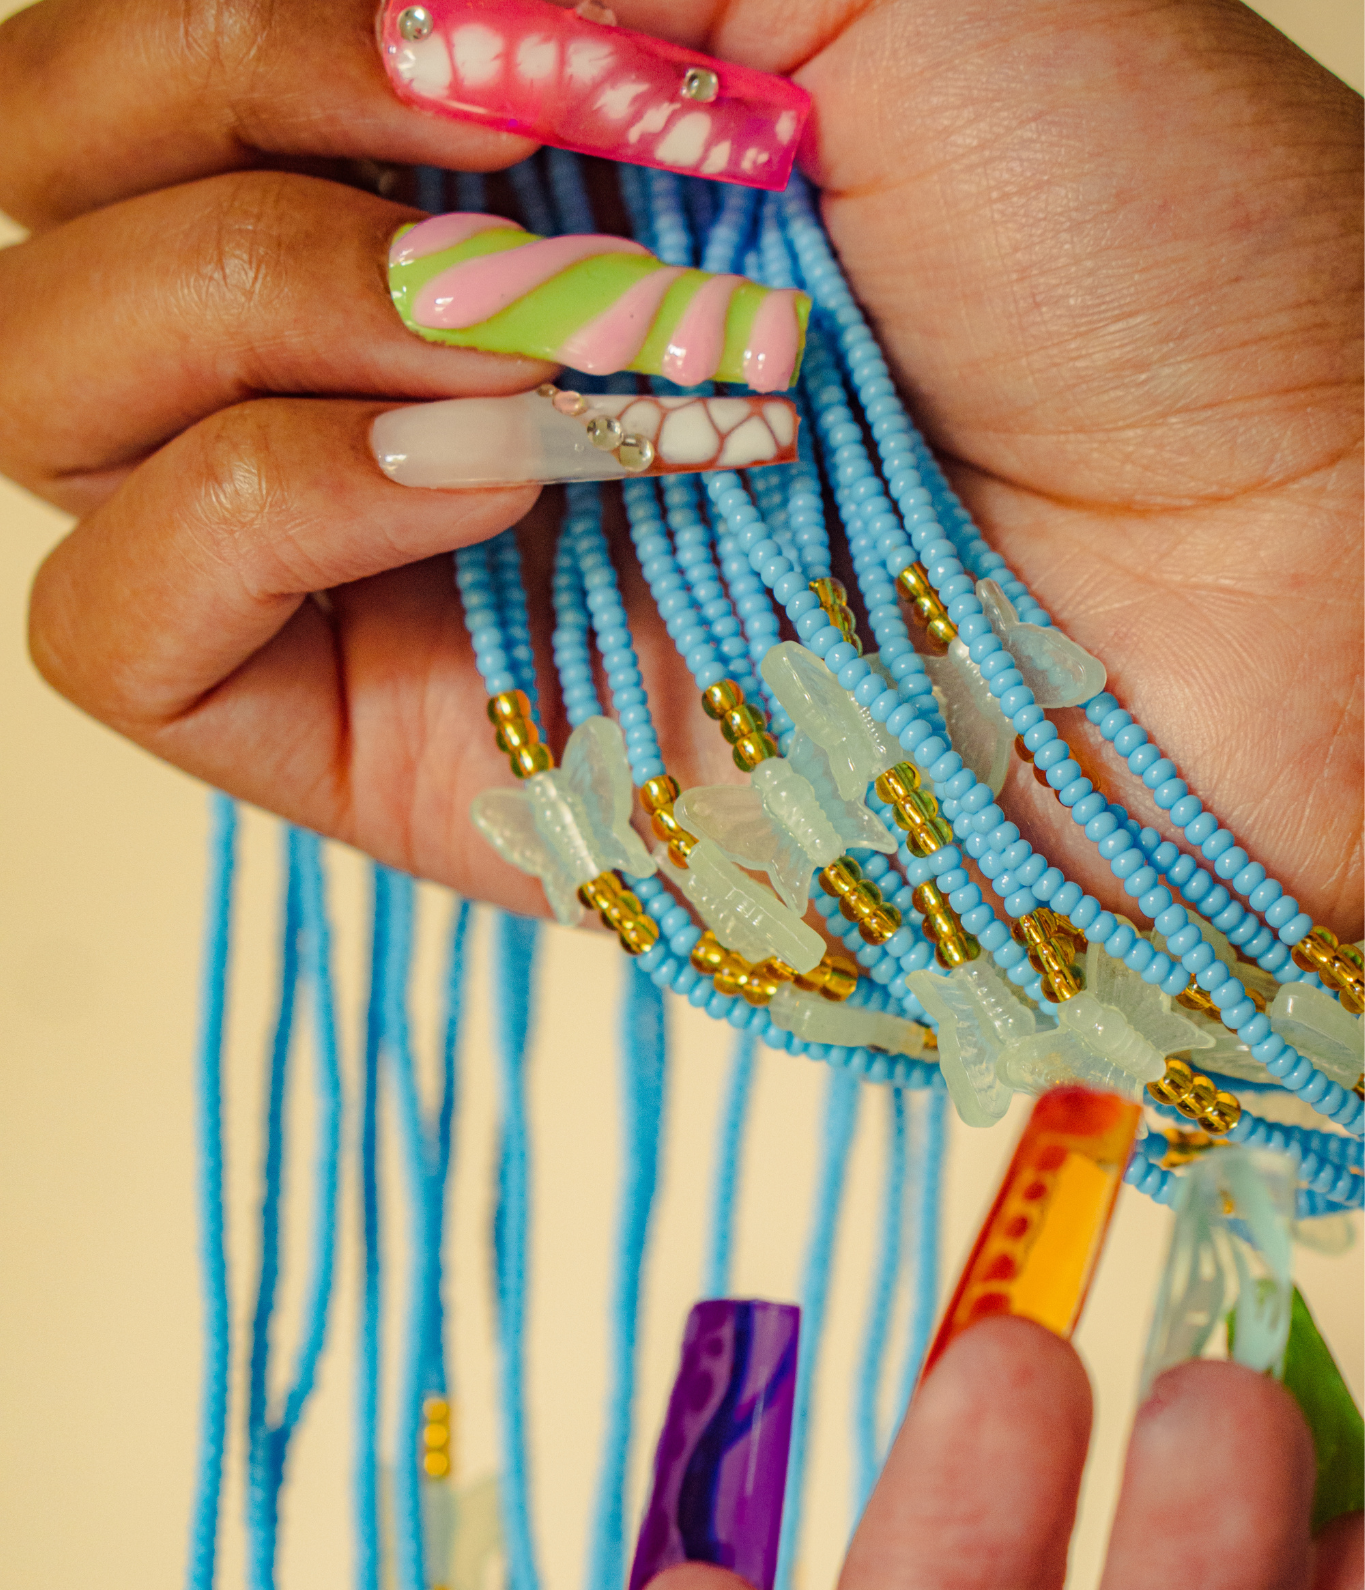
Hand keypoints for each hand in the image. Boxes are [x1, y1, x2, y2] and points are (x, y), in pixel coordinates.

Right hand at [0, 0, 1357, 932]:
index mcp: (470, 139)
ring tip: (530, 341)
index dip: (219, 7)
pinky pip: (117, 629)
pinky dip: (260, 504)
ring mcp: (376, 547)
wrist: (1270, 552)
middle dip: (222, 122)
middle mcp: (389, 327)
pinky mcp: (388, 742)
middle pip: (50, 197)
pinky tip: (486, 482)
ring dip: (248, 302)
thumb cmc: (1128, 242)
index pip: (129, 49)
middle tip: (495, 154)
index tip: (470, 34)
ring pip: (44, 401)